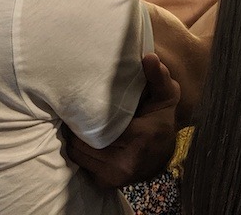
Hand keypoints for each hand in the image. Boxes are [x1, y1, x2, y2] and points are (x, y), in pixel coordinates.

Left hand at [67, 53, 179, 187]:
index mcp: (141, 136)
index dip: (86, 114)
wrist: (163, 152)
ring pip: (79, 153)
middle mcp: (128, 161)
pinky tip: (86, 140)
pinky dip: (81, 152)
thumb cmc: (160, 118)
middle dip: (78, 126)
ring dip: (77, 139)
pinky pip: (82, 164)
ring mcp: (117, 176)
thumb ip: (158, 76)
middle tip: (74, 111)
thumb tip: (149, 57)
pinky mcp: (108, 183)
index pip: (99, 125)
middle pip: (84, 140)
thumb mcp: (165, 94)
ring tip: (78, 125)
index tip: (81, 102)